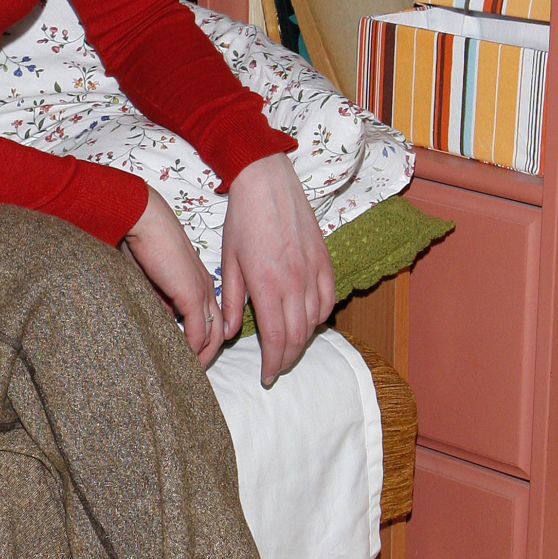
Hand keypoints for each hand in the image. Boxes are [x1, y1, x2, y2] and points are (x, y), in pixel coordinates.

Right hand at [123, 187, 223, 368]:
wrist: (141, 219)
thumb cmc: (139, 241)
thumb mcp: (149, 279)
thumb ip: (159, 300)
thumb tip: (162, 322)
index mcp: (197, 282)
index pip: (209, 318)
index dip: (203, 341)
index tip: (191, 359)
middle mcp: (205, 287)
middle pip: (218, 331)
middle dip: (208, 355)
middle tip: (194, 375)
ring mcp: (201, 291)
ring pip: (212, 334)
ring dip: (202, 357)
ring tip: (190, 375)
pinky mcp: (191, 294)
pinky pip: (199, 331)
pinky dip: (194, 350)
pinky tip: (185, 363)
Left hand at [220, 152, 334, 385]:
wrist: (266, 182)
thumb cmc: (242, 220)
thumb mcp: (228, 262)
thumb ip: (230, 300)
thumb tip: (228, 333)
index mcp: (267, 286)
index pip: (274, 338)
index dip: (272, 363)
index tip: (266, 376)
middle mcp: (295, 283)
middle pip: (296, 336)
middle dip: (286, 358)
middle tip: (276, 369)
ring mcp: (313, 271)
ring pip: (314, 321)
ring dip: (302, 340)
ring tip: (288, 348)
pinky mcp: (324, 260)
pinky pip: (328, 299)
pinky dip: (320, 316)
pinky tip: (309, 321)